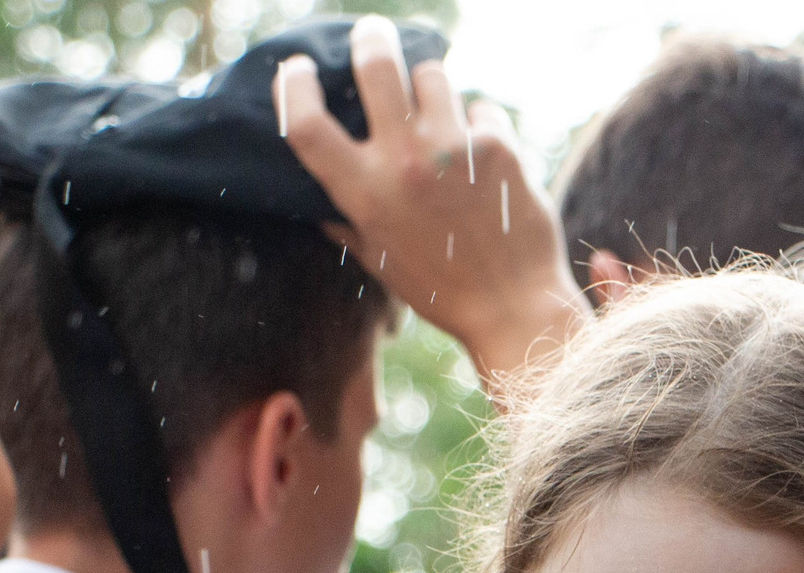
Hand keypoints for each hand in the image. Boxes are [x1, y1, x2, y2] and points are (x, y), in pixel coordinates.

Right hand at [276, 15, 587, 392]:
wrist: (511, 306)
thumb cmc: (439, 287)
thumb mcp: (378, 259)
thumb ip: (345, 219)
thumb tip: (313, 193)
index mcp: (363, 194)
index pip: (306, 123)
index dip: (293, 87)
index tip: (299, 68)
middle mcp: (403, 165)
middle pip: (375, 65)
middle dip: (373, 39)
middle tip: (375, 35)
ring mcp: (452, 150)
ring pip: (432, 75)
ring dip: (431, 88)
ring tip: (438, 116)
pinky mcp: (496, 146)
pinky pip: (479, 109)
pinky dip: (477, 125)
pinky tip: (482, 159)